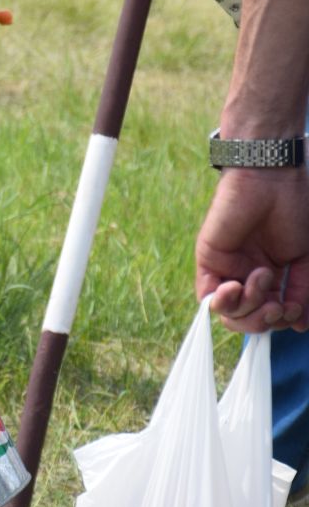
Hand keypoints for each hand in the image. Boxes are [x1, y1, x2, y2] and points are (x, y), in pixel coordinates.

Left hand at [195, 167, 308, 331]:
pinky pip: (207, 295)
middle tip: (278, 308)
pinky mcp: (208, 259)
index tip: (295, 311)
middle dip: (264, 321)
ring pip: (228, 312)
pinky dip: (222, 301)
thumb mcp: (305, 259)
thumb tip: (297, 325)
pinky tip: (236, 287)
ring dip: (248, 308)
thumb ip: (301, 291)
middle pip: (248, 318)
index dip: (280, 321)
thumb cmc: (294, 211)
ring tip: (262, 278)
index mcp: (272, 275)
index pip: (269, 313)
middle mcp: (247, 275)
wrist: (272, 181)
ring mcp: (227, 268)